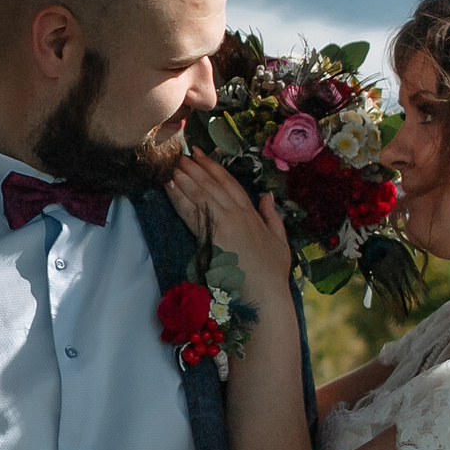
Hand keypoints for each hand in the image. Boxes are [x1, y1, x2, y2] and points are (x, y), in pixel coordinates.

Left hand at [166, 149, 292, 280]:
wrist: (266, 295)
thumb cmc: (273, 273)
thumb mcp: (280, 241)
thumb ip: (273, 217)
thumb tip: (267, 196)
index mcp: (252, 214)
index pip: (229, 184)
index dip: (214, 167)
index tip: (201, 154)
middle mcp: (237, 214)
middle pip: (211, 185)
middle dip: (194, 168)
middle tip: (179, 154)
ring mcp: (224, 224)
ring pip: (200, 195)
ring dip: (184, 178)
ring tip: (170, 165)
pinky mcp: (211, 237)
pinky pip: (191, 213)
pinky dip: (179, 198)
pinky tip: (169, 187)